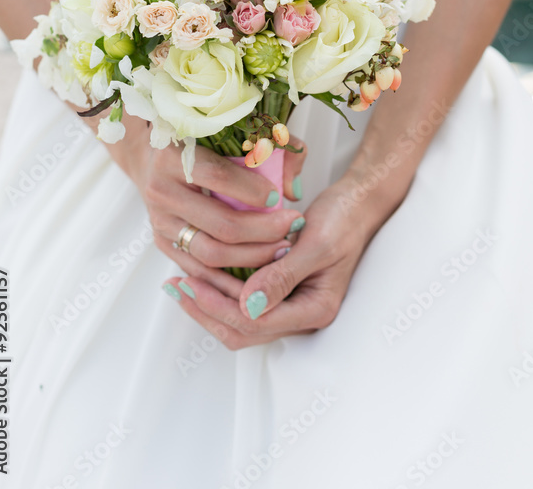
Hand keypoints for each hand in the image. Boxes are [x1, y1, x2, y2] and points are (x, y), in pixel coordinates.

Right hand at [95, 110, 308, 276]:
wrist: (158, 158)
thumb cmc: (205, 143)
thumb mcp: (236, 133)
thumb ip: (274, 148)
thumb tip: (293, 191)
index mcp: (175, 154)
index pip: (218, 176)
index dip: (253, 190)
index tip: (280, 197)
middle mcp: (162, 190)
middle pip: (220, 224)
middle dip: (264, 231)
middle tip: (292, 226)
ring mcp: (160, 221)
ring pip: (211, 253)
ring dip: (253, 256)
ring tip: (282, 248)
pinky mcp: (163, 243)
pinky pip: (200, 270)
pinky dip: (231, 276)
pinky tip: (259, 269)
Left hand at [162, 168, 392, 348]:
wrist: (358, 203)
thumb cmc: (343, 218)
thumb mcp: (316, 242)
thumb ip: (283, 275)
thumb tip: (248, 305)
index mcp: (315, 310)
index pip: (255, 323)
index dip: (217, 305)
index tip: (189, 281)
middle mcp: (302, 316)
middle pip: (243, 329)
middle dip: (206, 307)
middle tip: (175, 283)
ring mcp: (292, 306)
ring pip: (240, 319)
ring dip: (209, 301)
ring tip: (179, 280)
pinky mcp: (283, 292)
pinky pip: (245, 302)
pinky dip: (220, 291)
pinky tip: (200, 273)